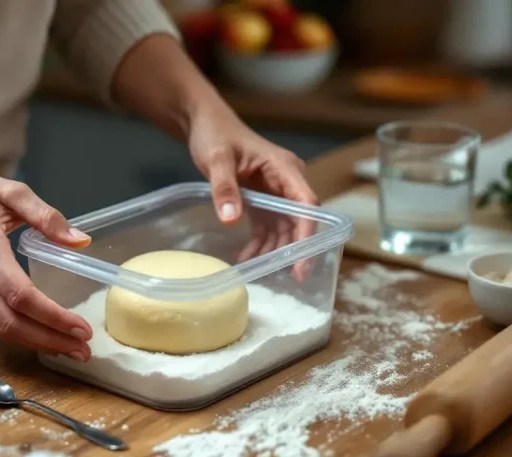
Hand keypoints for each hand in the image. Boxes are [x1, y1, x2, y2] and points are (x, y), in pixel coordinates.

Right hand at [0, 131, 93, 359]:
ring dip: (38, 344)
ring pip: (1, 328)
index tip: (81, 328)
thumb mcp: (13, 192)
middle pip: (11, 322)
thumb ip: (48, 217)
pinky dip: (22, 335)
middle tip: (84, 350)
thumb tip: (81, 241)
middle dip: (50, 340)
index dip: (53, 316)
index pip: (21, 295)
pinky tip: (45, 338)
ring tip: (71, 349)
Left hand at [187, 105, 318, 278]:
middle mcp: (286, 182)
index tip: (302, 260)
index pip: (306, 204)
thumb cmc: (215, 134)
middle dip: (293, 249)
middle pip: (299, 220)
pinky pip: (267, 226)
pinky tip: (246, 257)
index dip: (307, 233)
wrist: (204, 124)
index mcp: (284, 168)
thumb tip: (230, 219)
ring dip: (273, 249)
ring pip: (283, 227)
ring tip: (256, 270)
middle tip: (285, 278)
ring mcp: (275, 192)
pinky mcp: (261, 199)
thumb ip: (224, 189)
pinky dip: (259, 243)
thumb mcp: (217, 160)